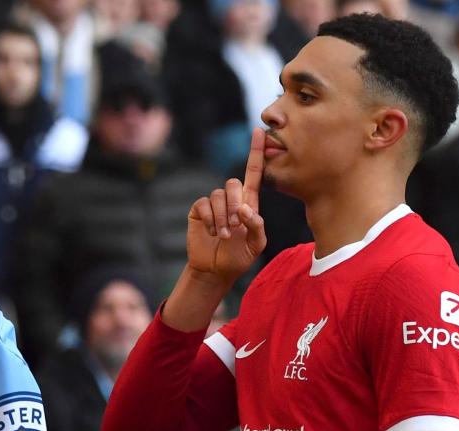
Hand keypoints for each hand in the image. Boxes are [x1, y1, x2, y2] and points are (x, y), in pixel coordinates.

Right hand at [186, 127, 266, 283]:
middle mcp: (231, 200)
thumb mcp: (256, 245)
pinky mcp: (199, 211)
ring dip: (223, 217)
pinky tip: (213, 232)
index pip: (254, 173)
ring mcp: (214, 204)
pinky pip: (204, 204)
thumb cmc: (239, 257)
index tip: (259, 131)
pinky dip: (210, 219)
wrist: (215, 270)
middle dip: (235, 203)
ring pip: (218, 195)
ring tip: (224, 235)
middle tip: (236, 225)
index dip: (256, 152)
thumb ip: (257, 227)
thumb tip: (246, 210)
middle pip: (234, 183)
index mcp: (249, 203)